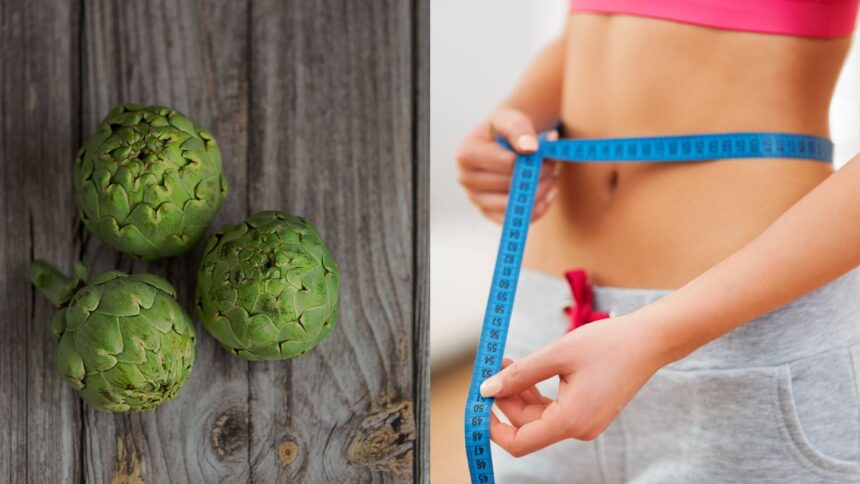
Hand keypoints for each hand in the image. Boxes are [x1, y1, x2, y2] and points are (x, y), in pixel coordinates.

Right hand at [456, 107, 558, 222]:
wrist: (498, 142)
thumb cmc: (503, 130)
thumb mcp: (509, 119)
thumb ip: (519, 128)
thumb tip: (530, 148)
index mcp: (467, 154)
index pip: (507, 163)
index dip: (532, 159)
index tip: (545, 151)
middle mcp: (466, 180)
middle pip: (511, 185)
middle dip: (539, 174)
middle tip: (552, 162)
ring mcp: (476, 199)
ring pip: (514, 206)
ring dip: (541, 191)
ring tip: (551, 175)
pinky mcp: (489, 213)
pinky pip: (516, 220)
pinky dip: (538, 209)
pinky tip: (549, 192)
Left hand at [480, 314, 668, 456]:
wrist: (649, 340)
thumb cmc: (607, 344)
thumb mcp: (556, 354)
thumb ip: (520, 374)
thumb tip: (487, 389)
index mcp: (571, 421)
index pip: (520, 442)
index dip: (494, 427)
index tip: (479, 402)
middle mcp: (579, 429)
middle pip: (527, 426)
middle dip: (506, 398)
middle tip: (494, 365)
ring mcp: (585, 423)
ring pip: (539, 417)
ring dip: (519, 393)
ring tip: (507, 362)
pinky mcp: (588, 412)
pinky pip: (554, 410)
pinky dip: (536, 393)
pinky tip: (527, 370)